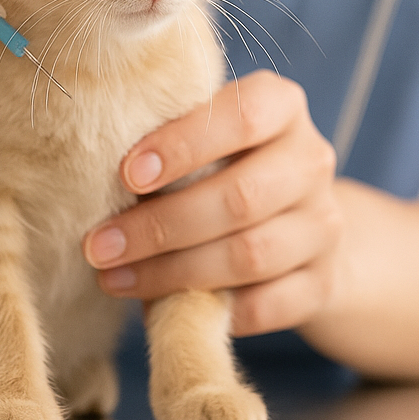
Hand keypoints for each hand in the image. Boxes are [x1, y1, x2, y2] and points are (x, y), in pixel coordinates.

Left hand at [83, 71, 343, 335]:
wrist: (298, 224)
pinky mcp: (322, 283)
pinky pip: (265, 306)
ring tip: (115, 278)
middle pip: (241, 196)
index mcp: (283, 108)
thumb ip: (167, 147)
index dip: (183, 144)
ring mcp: (324, 226)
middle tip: (100, 245)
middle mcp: (312, 161)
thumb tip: (94, 179)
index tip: (126, 174)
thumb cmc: (223, 167)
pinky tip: (161, 310)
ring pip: (249, 255)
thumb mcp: (204, 139)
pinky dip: (208, 311)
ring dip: (172, 273)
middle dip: (161, 226)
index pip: (243, 115)